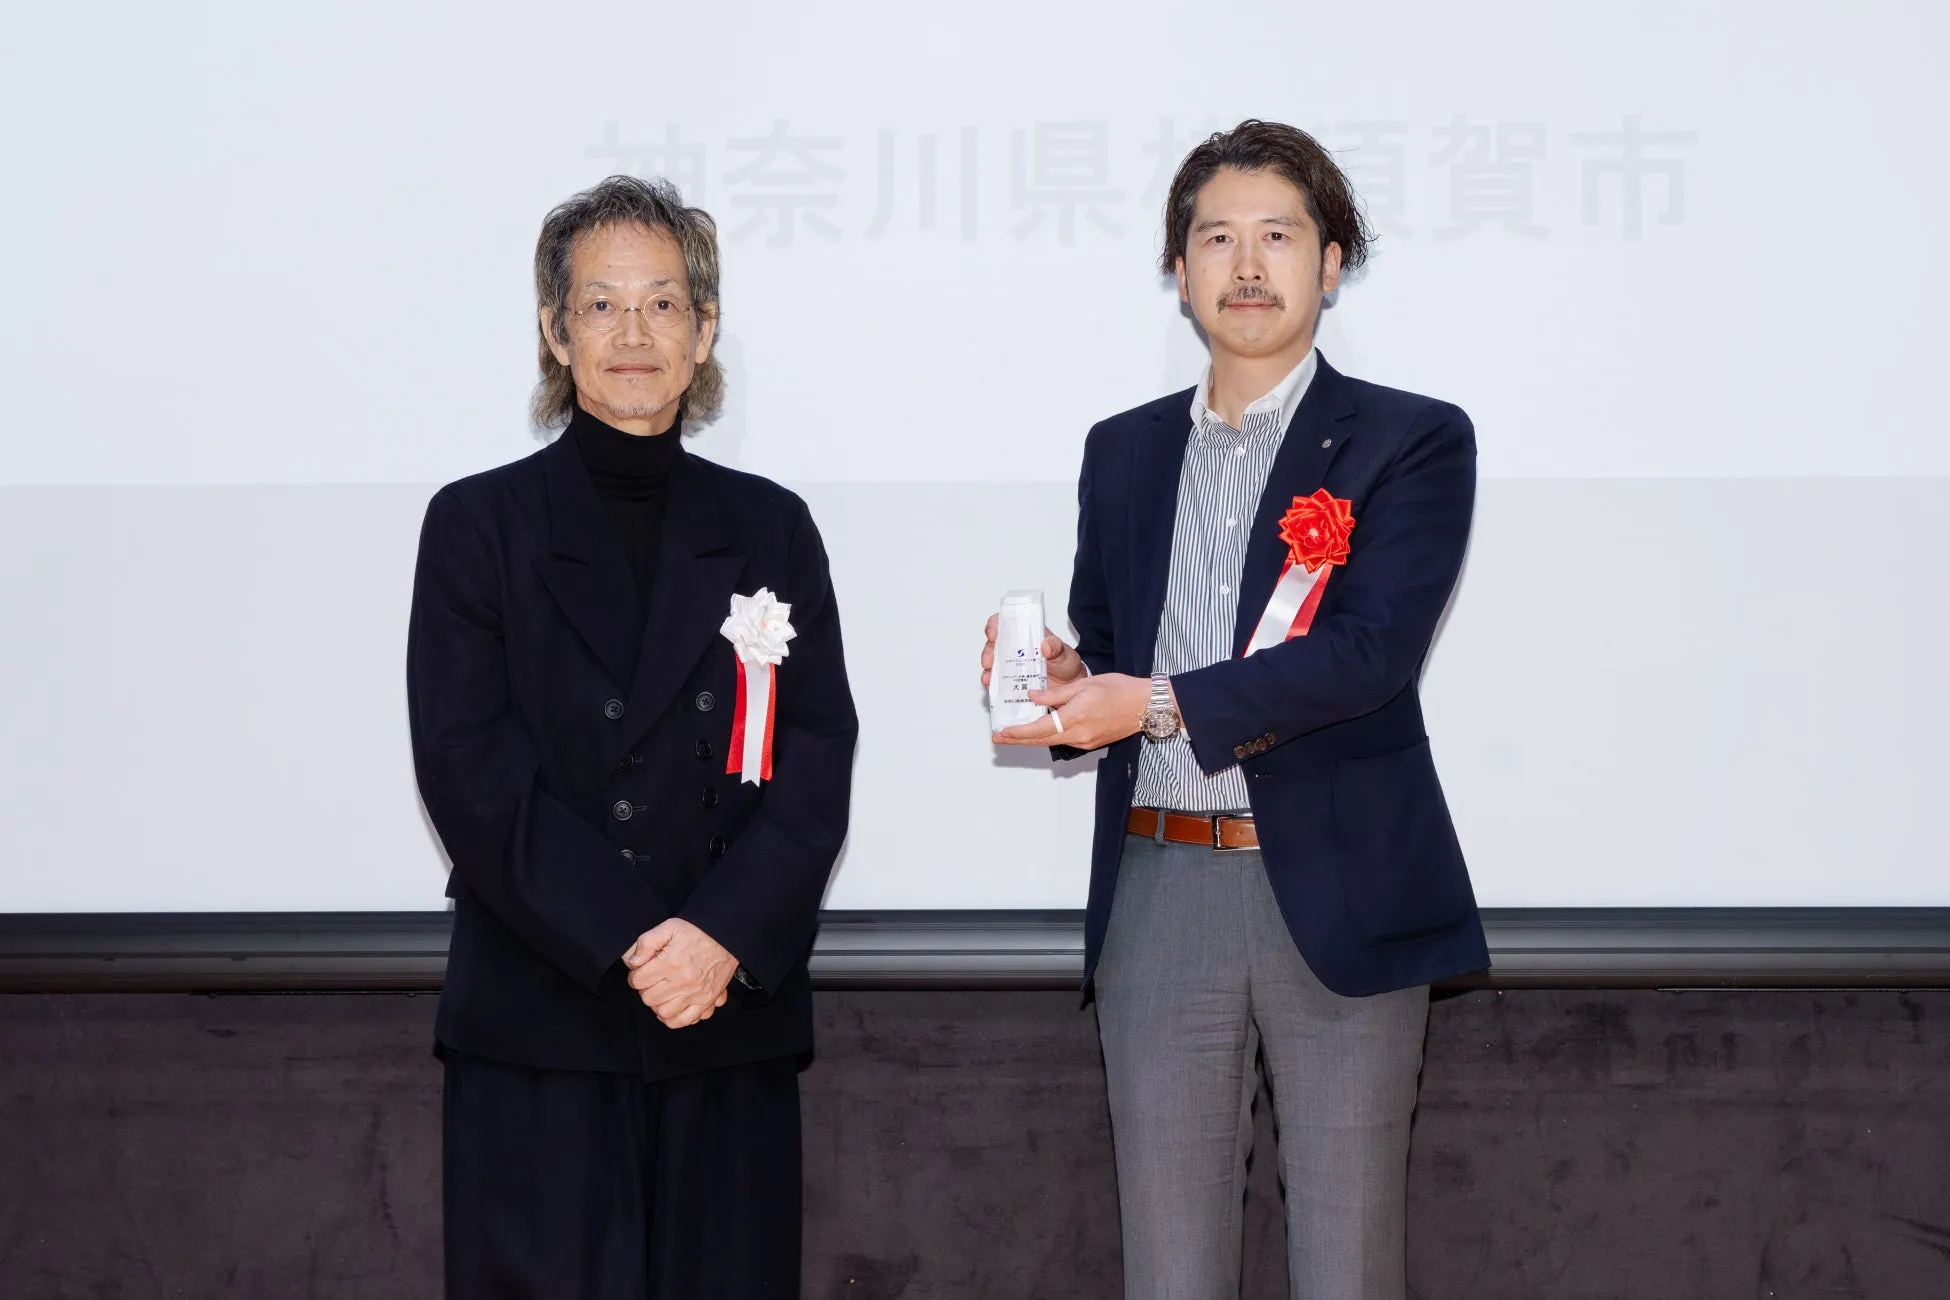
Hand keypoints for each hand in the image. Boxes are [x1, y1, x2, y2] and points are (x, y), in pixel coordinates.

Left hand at [623, 919, 737, 1028]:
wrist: (727, 935)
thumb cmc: (698, 931)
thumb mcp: (669, 927)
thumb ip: (646, 942)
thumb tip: (632, 962)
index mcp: (671, 962)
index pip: (638, 981)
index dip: (635, 976)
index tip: (640, 971)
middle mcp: (683, 981)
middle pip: (648, 998)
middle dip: (645, 990)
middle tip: (651, 980)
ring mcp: (696, 993)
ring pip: (664, 1012)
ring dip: (658, 1004)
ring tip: (661, 993)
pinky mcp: (707, 1000)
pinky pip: (686, 1020)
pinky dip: (675, 1019)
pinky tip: (672, 1008)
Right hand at [980, 616, 1085, 691]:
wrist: (1070, 688)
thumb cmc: (1065, 665)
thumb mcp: (1064, 653)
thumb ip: (1056, 647)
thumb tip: (1046, 645)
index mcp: (1026, 636)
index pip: (1005, 624)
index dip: (995, 625)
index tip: (993, 633)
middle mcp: (1015, 650)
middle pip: (993, 645)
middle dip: (987, 652)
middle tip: (989, 660)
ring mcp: (1012, 667)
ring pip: (992, 664)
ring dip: (988, 670)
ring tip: (989, 677)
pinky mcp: (1011, 683)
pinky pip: (997, 683)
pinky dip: (993, 685)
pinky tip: (993, 688)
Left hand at [993, 671, 1153, 750]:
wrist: (1146, 705)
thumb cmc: (1119, 690)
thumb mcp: (1084, 685)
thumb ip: (1056, 694)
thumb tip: (1033, 696)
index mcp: (1075, 718)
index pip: (1038, 729)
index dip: (1018, 732)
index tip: (1001, 733)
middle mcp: (1079, 735)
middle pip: (1041, 741)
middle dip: (1018, 740)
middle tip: (999, 738)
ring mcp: (1085, 742)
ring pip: (1052, 741)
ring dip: (1032, 739)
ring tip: (1015, 734)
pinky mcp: (1091, 743)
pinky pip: (1064, 740)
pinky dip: (1049, 736)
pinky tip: (1040, 730)